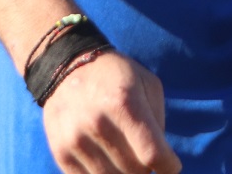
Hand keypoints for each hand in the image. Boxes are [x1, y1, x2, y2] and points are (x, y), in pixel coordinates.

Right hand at [41, 51, 181, 173]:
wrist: (68, 67)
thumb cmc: (116, 76)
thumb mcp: (147, 84)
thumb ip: (158, 122)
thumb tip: (160, 160)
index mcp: (124, 103)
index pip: (153, 154)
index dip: (169, 167)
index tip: (171, 165)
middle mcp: (97, 122)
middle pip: (135, 171)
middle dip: (147, 168)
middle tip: (144, 154)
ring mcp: (76, 140)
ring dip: (125, 173)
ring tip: (126, 156)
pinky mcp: (60, 153)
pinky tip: (107, 159)